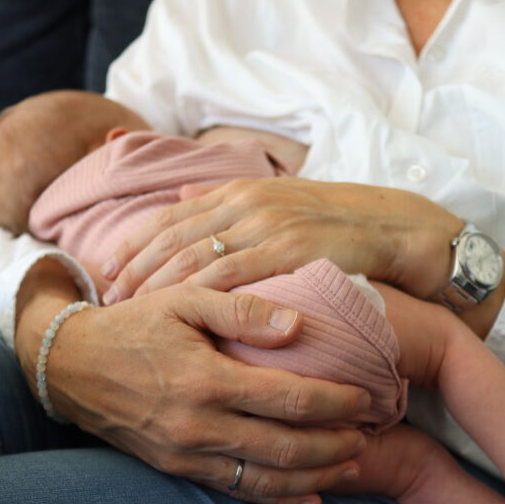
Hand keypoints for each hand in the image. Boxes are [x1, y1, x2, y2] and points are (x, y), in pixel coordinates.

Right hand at [16, 260, 371, 503]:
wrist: (71, 366)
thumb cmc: (135, 324)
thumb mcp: (183, 298)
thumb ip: (242, 308)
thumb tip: (300, 325)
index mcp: (206, 379)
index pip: (290, 399)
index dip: (336, 401)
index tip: (367, 396)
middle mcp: (199, 425)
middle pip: (287, 447)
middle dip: (337, 444)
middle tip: (371, 433)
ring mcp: (187, 454)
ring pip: (267, 478)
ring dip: (316, 476)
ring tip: (354, 464)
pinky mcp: (178, 470)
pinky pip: (238, 491)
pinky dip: (278, 498)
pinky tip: (310, 498)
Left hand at [100, 177, 464, 302]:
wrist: (400, 229)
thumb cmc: (340, 226)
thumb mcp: (282, 207)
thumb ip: (233, 207)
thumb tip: (187, 203)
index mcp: (242, 190)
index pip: (173, 216)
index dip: (136, 244)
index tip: (107, 271)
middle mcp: (248, 202)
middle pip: (174, 235)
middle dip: (135, 266)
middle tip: (104, 297)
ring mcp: (269, 223)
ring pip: (197, 254)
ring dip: (157, 282)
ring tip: (130, 310)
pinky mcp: (291, 249)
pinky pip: (234, 273)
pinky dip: (200, 292)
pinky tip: (178, 312)